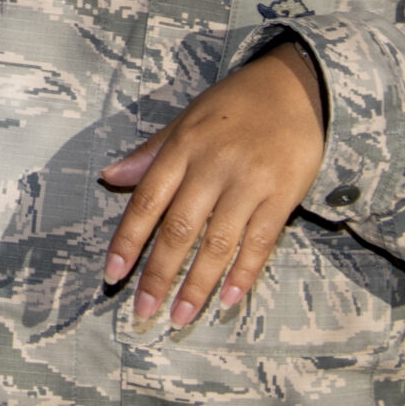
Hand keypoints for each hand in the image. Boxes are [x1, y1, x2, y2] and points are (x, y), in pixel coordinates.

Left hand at [100, 41, 328, 329]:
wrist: (295, 88)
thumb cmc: (233, 105)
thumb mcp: (185, 120)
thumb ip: (150, 154)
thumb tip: (109, 177)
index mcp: (182, 148)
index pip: (147, 202)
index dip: (128, 240)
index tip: (112, 274)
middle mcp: (212, 167)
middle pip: (179, 229)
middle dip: (158, 274)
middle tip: (143, 312)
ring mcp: (249, 183)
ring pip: (217, 243)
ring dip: (197, 284)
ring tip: (179, 317)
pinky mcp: (283, 196)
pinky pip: (260, 242)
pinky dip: (243, 273)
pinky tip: (228, 300)